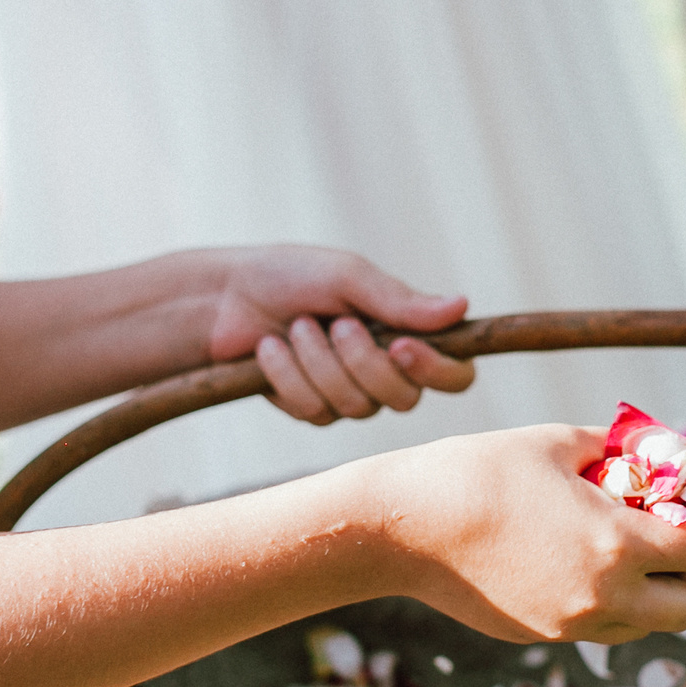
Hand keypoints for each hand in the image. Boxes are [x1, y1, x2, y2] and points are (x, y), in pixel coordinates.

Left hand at [205, 246, 476, 424]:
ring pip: (356, 406)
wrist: (224, 298)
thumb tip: (461, 306)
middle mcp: (385, 370)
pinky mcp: (311, 409)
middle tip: (335, 323)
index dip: (437, 371)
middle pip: (405, 399)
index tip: (400, 346)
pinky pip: (314, 411)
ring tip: (295, 326)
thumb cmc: (291, 275)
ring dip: (318, 362)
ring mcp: (349, 394)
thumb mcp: (347, 277)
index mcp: (406, 333)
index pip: (455, 375)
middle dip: (362, 362)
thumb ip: (400, 300)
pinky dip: (288, 375)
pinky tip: (269, 350)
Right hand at [367, 425, 685, 646]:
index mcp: (616, 543)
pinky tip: (582, 561)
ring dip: (654, 590)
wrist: (403, 527)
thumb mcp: (559, 443)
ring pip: (649, 624)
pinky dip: (613, 601)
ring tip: (624, 547)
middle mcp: (603, 596)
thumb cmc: (480, 471)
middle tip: (668, 532)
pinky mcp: (544, 636)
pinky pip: (604, 627)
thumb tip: (667, 449)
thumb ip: (623, 448)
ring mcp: (572, 625)